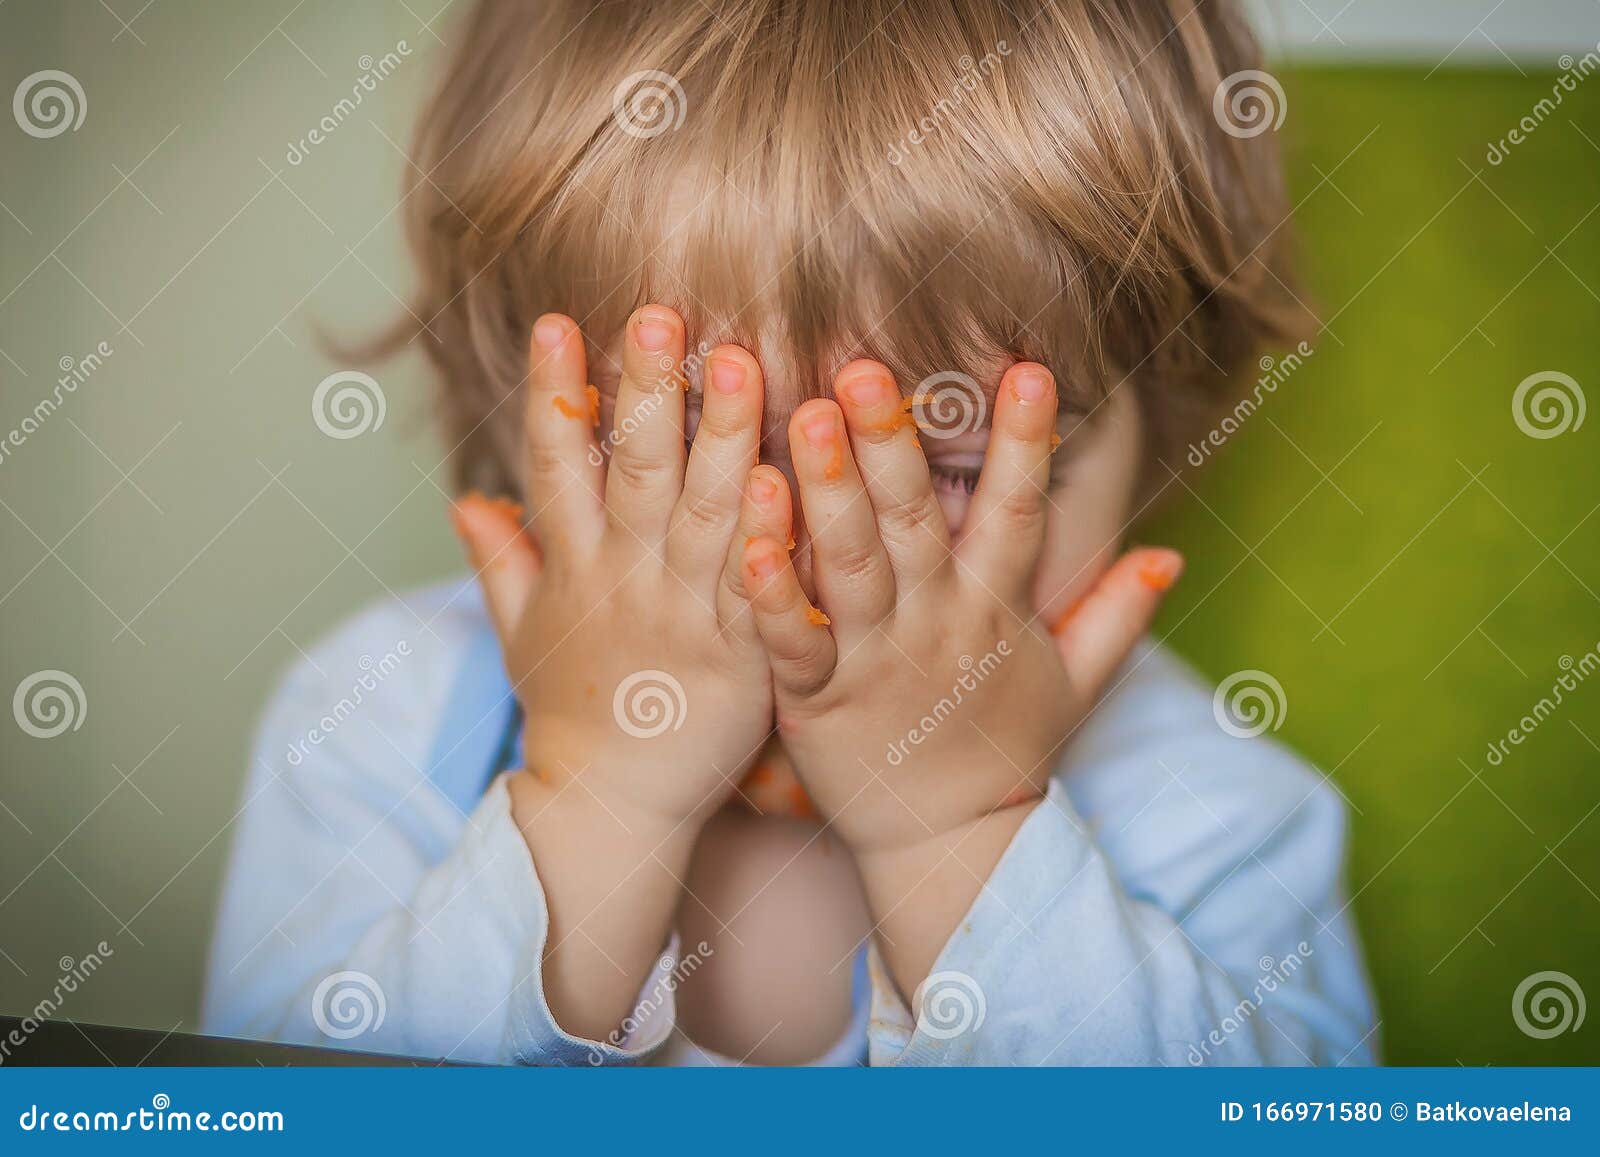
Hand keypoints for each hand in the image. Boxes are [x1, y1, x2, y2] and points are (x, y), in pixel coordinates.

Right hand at [454, 306, 782, 832]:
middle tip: (660, 314)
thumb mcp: (521, 636)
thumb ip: (501, 563)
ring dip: (719, 434)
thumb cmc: (573, 717)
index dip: (554, 392)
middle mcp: (624, 580)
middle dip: (646, 390)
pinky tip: (782, 479)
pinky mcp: (740, 656)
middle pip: (635, 471)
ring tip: (736, 360)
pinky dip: (766, 534)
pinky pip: (756, 586)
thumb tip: (464, 501)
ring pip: (703, 511)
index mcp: (573, 567)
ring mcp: (682, 616)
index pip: (555, 465)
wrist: (611, 810)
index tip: (558, 319)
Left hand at [738, 358, 1180, 990]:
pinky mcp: (816, 701)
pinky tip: (746, 542)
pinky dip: (768, 596)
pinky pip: (789, 643)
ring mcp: (874, 661)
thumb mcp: (1076, 682)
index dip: (1026, 443)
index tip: (1028, 369)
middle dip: (891, 443)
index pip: (1019, 514)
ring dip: (824, 494)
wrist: (951, 848)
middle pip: (914, 523)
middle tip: (864, 369)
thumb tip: (1172, 556)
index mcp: (993, 608)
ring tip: (800, 420)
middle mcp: (935, 623)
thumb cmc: (1005, 750)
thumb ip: (1117, 612)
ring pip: (848, 568)